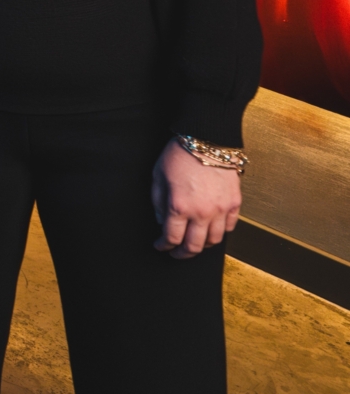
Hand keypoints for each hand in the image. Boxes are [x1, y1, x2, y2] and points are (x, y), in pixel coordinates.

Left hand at [152, 139, 241, 257]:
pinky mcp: (235, 203)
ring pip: (215, 240)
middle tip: (176, 253)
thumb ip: (158, 202)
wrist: (207, 139)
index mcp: (179, 206)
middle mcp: (202, 212)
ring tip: (195, 242)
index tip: (160, 246)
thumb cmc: (179, 155)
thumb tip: (161, 220)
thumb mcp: (158, 176)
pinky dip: (221, 232)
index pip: (172, 238)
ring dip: (203, 245)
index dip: (163, 246)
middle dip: (183, 254)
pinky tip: (212, 228)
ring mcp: (221, 209)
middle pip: (194, 246)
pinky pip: (230, 226)